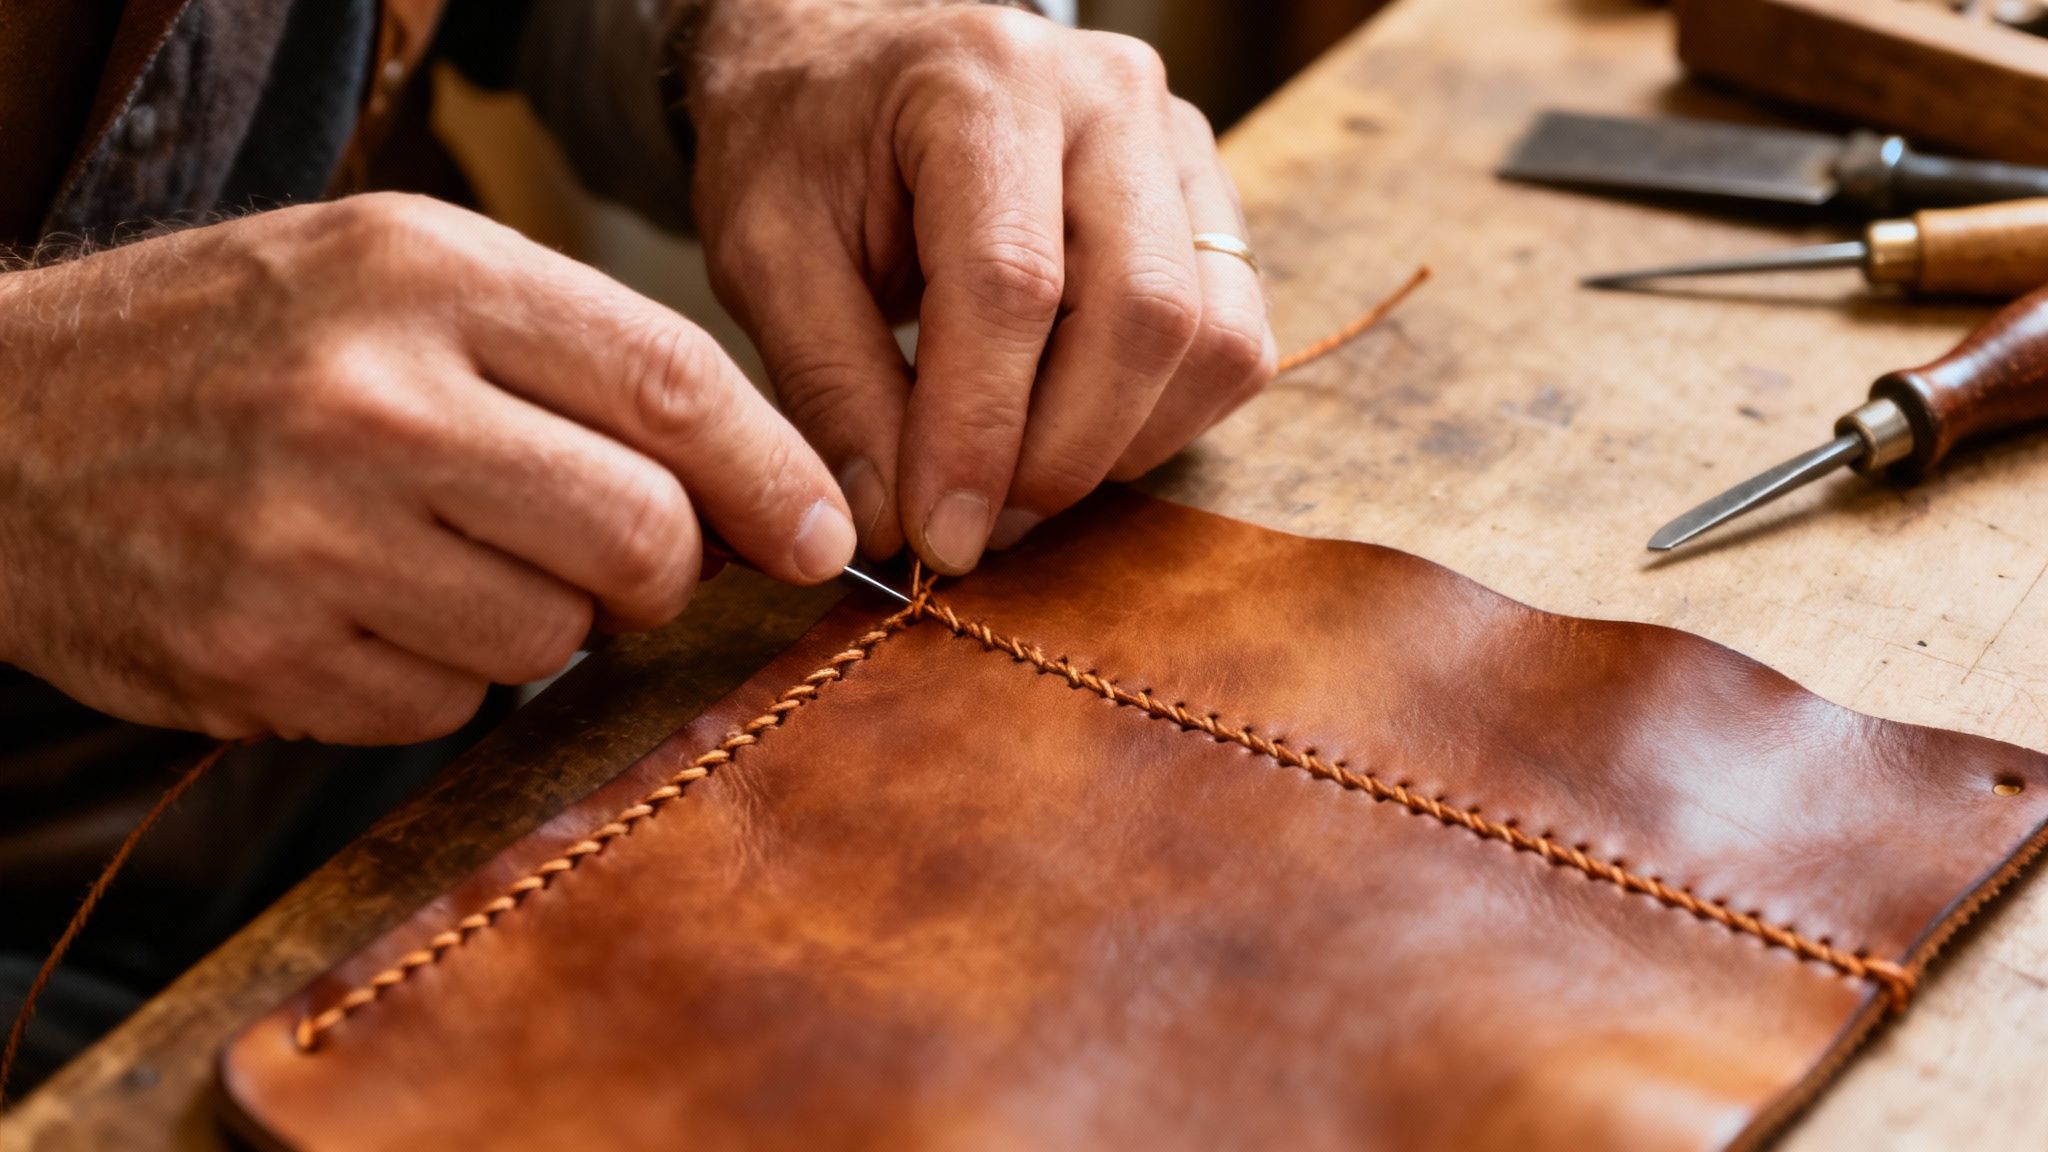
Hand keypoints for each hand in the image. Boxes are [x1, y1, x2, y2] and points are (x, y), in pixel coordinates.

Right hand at [0, 194, 854, 743]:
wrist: (2, 423)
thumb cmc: (240, 340)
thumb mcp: (401, 272)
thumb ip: (581, 355)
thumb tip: (765, 493)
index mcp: (423, 275)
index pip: (670, 387)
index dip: (773, 476)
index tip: (819, 533)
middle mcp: (369, 404)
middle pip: (642, 536)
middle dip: (666, 568)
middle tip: (626, 556)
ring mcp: (306, 544)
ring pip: (554, 639)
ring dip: (545, 620)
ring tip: (453, 558)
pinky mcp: (262, 662)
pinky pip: (448, 705)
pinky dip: (444, 671)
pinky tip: (370, 605)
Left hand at [686, 0, 1276, 572]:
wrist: (851, 66)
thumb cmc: (803, 147)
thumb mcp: (765, 253)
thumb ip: (827, 386)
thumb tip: (890, 528)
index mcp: (982, 84)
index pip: (1012, 284)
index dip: (979, 432)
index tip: (936, 536)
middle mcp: (1107, 97)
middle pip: (1145, 312)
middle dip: (1062, 455)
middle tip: (979, 524)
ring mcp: (1177, 146)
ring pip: (1214, 338)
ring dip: (1120, 446)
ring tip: (1017, 475)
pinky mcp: (1209, 202)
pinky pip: (1235, 343)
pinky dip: (1161, 420)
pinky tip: (1068, 426)